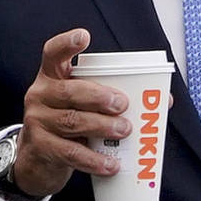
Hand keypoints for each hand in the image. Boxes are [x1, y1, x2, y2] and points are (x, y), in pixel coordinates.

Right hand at [13, 29, 131, 196]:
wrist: (37, 159)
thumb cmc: (70, 121)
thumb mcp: (83, 103)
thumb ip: (112, 95)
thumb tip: (163, 100)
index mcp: (52, 76)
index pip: (53, 53)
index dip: (67, 43)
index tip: (84, 36)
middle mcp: (40, 94)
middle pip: (69, 91)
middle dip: (99, 96)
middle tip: (123, 104)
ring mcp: (37, 121)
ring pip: (73, 121)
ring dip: (102, 126)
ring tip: (125, 130)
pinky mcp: (40, 148)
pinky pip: (71, 153)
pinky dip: (94, 159)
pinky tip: (111, 163)